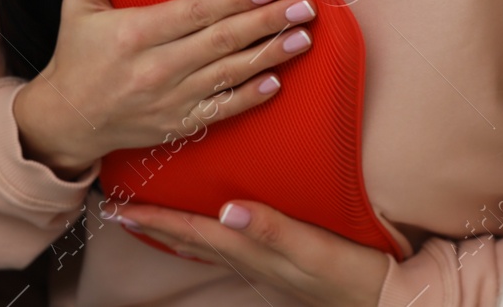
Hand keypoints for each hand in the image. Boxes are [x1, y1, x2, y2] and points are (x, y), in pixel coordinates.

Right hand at [13, 0, 319, 176]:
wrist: (68, 120)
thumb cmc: (77, 59)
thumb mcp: (77, 6)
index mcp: (135, 33)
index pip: (195, 12)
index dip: (235, 0)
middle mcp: (157, 67)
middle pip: (222, 41)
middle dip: (267, 22)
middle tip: (303, 8)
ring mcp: (171, 99)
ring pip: (229, 74)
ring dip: (270, 56)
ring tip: (302, 39)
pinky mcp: (179, 123)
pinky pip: (221, 109)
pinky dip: (250, 97)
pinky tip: (276, 82)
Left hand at [112, 198, 391, 306]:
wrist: (385, 300)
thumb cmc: (351, 273)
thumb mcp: (314, 249)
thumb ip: (271, 229)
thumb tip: (226, 210)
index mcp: (251, 250)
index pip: (191, 231)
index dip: (154, 217)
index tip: (118, 205)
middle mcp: (249, 258)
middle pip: (187, 239)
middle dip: (151, 223)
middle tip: (117, 207)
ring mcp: (261, 263)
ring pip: (203, 244)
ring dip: (172, 229)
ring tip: (147, 215)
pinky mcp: (275, 262)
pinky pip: (224, 247)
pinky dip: (202, 235)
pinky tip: (205, 227)